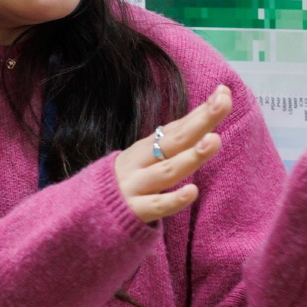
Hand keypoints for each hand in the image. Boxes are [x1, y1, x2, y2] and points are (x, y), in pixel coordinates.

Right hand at [113, 84, 233, 224]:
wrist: (82, 214)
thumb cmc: (124, 184)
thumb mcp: (143, 159)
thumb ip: (171, 143)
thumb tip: (205, 119)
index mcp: (145, 148)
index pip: (177, 127)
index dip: (200, 111)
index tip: (224, 92)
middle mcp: (140, 163)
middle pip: (174, 141)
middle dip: (200, 122)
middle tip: (223, 104)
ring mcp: (135, 187)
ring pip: (167, 171)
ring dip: (191, 156)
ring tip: (214, 141)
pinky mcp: (133, 212)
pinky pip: (156, 206)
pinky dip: (174, 199)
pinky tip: (192, 191)